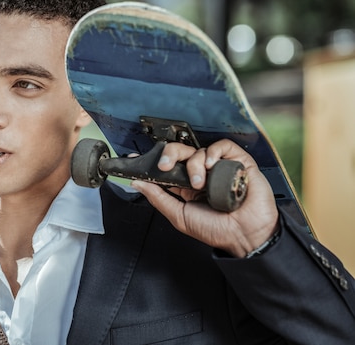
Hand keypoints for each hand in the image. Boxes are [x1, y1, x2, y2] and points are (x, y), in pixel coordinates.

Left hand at [131, 139, 278, 257]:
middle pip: (179, 152)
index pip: (167, 166)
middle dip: (168, 155)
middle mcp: (201, 174)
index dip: (153, 160)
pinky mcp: (237, 162)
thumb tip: (138, 184)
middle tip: (164, 167)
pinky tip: (212, 165)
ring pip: (198, 151)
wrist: (245, 236)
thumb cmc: (217, 230)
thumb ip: (159, 198)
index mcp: (186, 186)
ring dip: (194, 165)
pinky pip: (222, 146)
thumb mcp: (180, 216)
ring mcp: (219, 167)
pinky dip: (214, 152)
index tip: (136, 158)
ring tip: (200, 184)